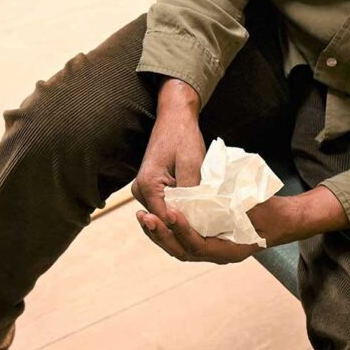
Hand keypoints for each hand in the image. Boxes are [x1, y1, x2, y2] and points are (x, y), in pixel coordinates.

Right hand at [132, 78, 203, 225]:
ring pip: (164, 214)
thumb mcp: (191, 164)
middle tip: (209, 228)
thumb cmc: (183, 136)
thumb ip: (190, 193)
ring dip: (183, 216)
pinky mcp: (150, 188)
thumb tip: (196, 218)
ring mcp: (143, 190)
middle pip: (163, 219)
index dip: (185, 227)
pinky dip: (180, 207)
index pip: (165, 220)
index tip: (206, 232)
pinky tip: (197, 208)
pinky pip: (165, 204)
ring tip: (205, 220)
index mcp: (147, 186)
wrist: (174, 117)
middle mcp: (139, 191)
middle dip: (184, 223)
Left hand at [136, 187, 348, 263]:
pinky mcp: (203, 241)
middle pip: (181, 251)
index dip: (183, 230)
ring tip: (143, 217)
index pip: (198, 245)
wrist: (282, 219)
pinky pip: (179, 240)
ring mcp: (209, 250)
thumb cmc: (271, 210)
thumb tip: (216, 196)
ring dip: (158, 233)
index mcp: (229, 251)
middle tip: (146, 217)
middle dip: (162, 235)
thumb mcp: (257, 205)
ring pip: (177, 247)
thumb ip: (237, 205)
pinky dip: (166, 230)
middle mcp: (217, 255)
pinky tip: (153, 216)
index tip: (171, 211)